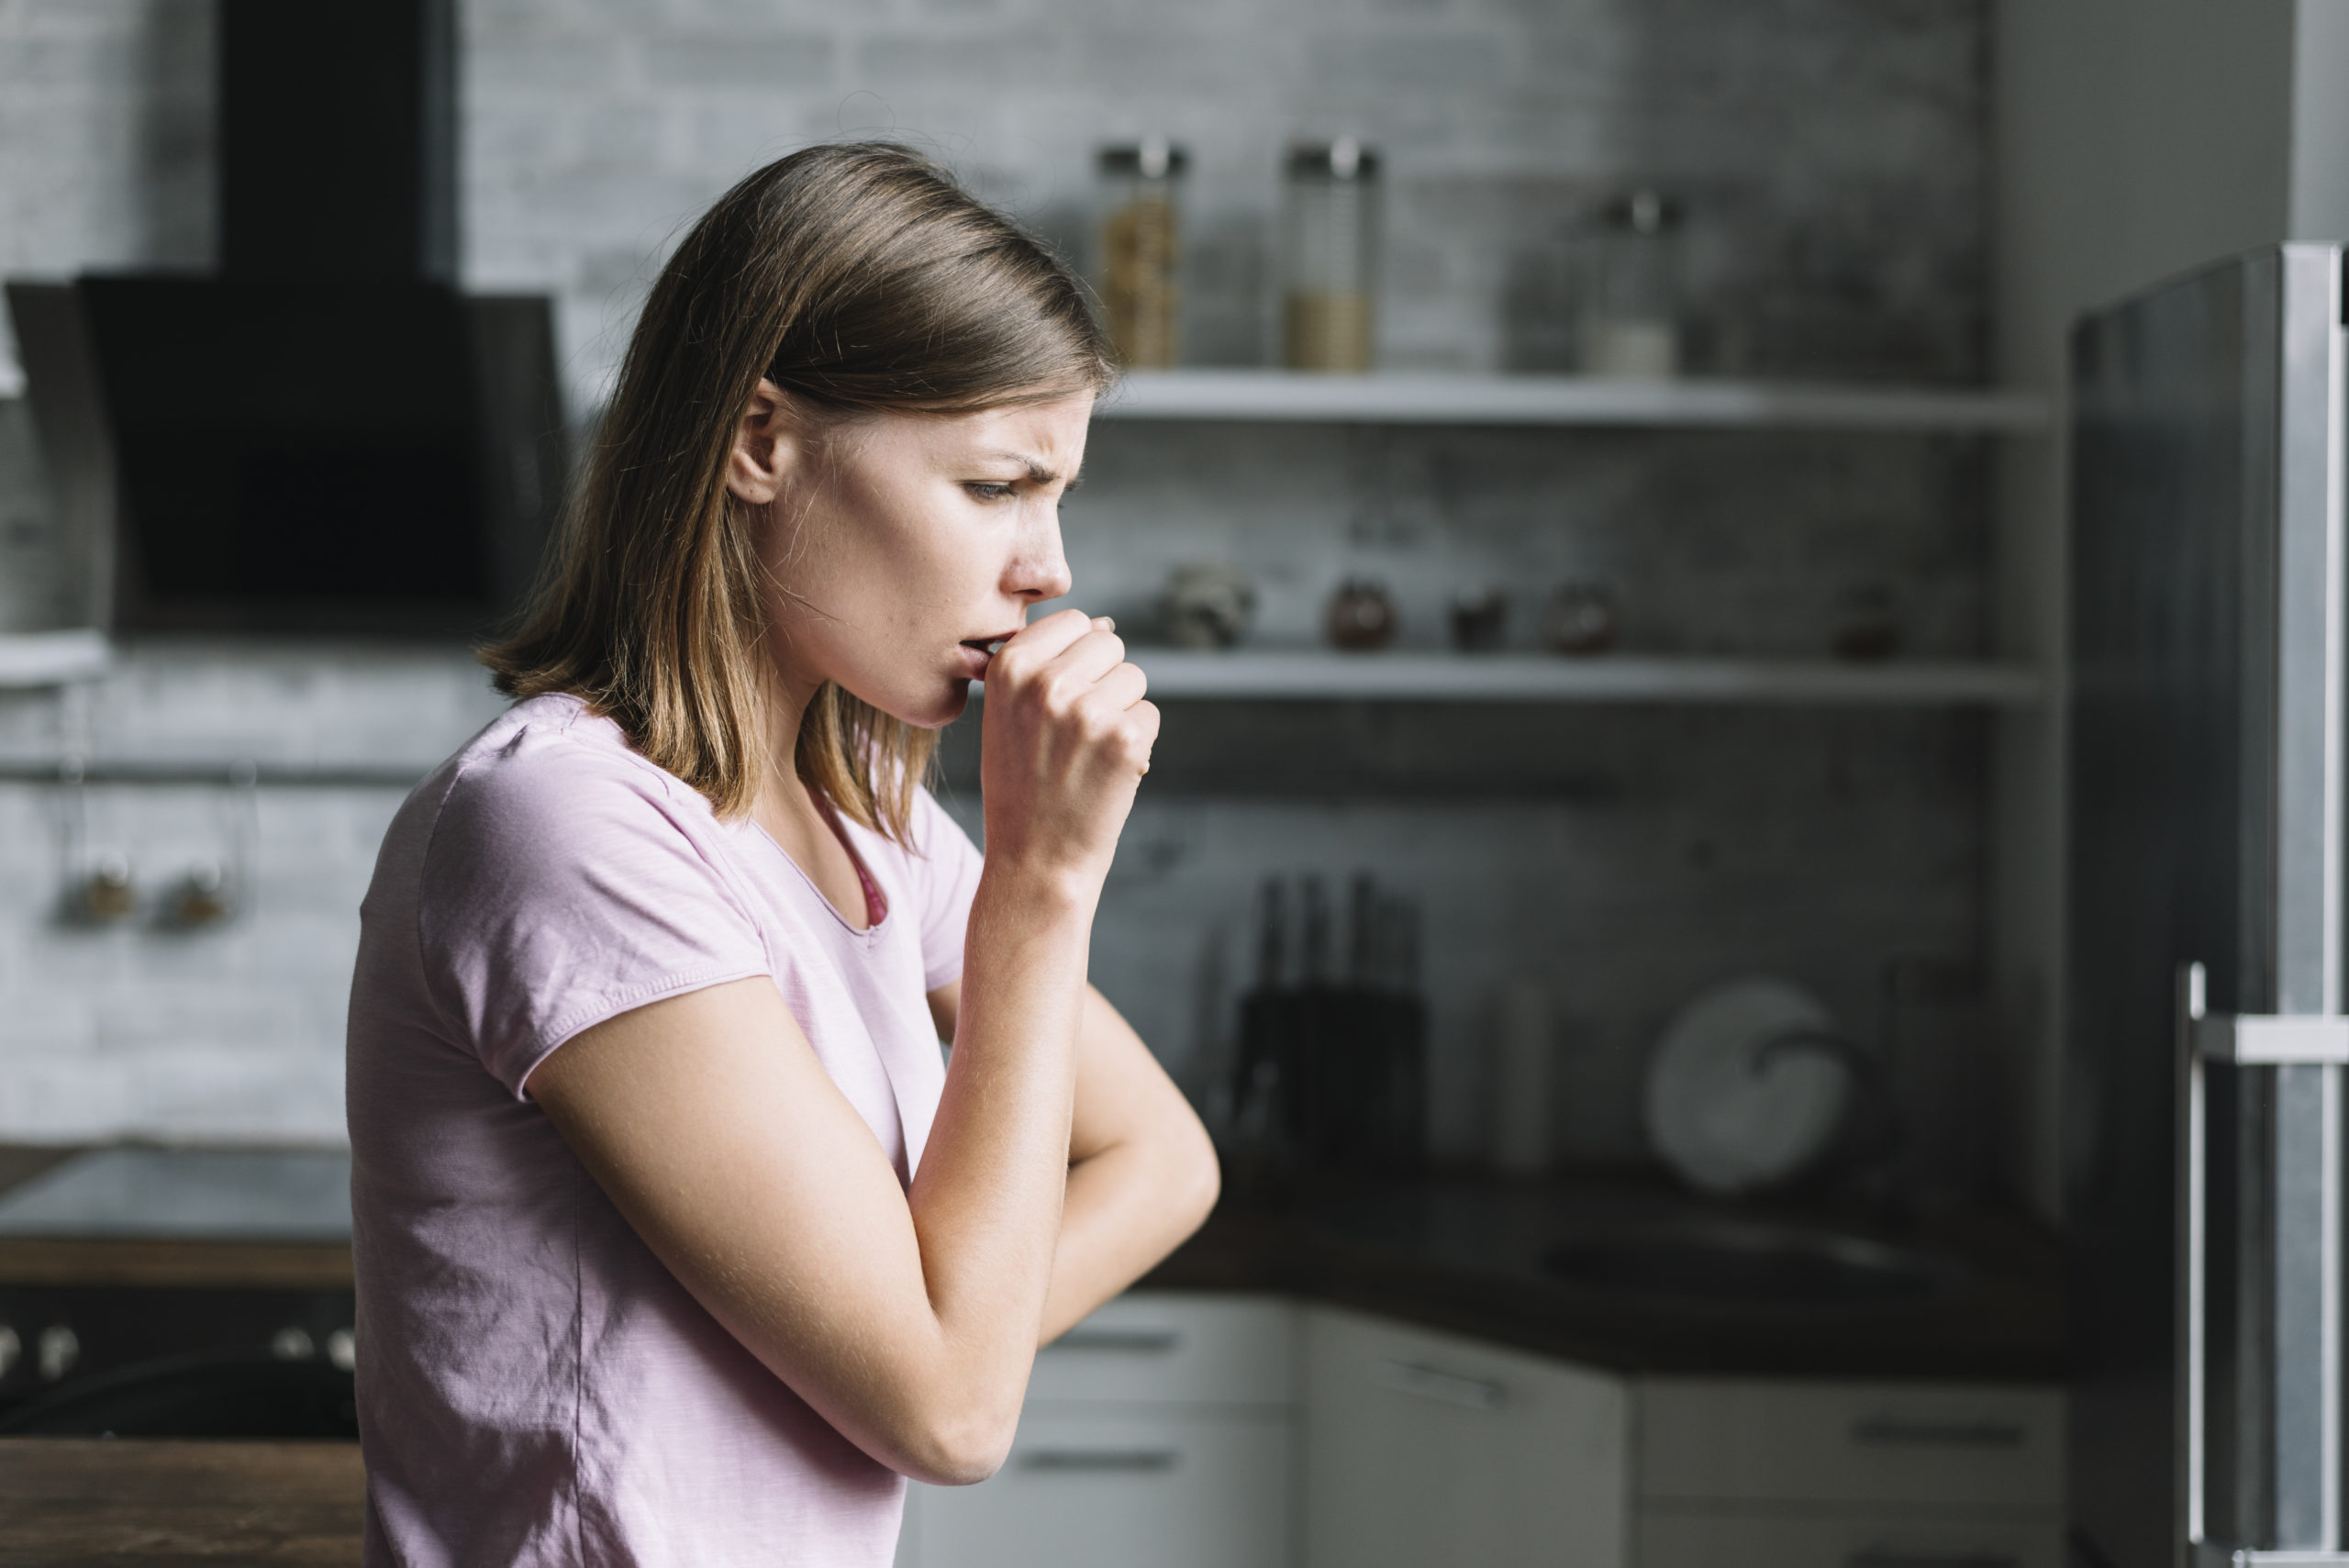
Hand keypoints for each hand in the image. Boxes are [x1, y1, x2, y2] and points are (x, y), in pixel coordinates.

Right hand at [979, 608, 1157, 890]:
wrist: (1035, 858)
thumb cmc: (1022, 784)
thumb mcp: (1008, 714)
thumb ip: (1045, 664)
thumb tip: (1105, 623)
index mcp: (1010, 667)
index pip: (1074, 621)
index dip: (1076, 659)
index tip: (1057, 701)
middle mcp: (1045, 682)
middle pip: (1109, 643)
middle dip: (1103, 680)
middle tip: (1076, 733)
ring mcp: (1087, 709)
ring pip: (1134, 678)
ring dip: (1122, 711)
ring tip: (1088, 754)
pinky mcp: (1125, 738)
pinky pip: (1150, 714)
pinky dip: (1139, 742)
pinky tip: (1107, 771)